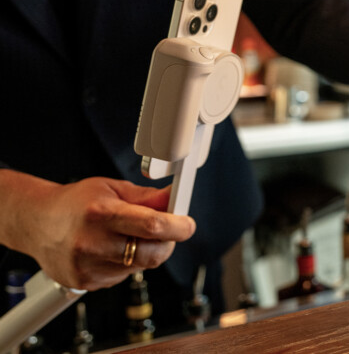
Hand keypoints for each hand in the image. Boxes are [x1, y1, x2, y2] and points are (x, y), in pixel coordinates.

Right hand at [19, 177, 195, 290]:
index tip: (187, 225)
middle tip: (166, 231)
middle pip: (152, 254)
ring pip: (140, 267)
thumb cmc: (75, 202)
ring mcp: (87, 266)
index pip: (152, 226)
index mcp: (101, 213)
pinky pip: (123, 276)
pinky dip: (126, 264)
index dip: (178, 227)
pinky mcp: (84, 283)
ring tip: (126, 236)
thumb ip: (147, 197)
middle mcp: (93, 242)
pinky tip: (111, 249)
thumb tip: (175, 198)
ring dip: (145, 253)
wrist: (36, 222)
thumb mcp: (112, 189)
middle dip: (167, 243)